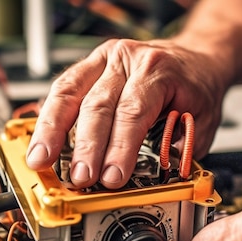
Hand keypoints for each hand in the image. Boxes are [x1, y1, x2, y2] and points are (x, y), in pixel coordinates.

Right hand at [25, 38, 228, 188]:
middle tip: (79, 179)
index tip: (111, 178)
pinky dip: (49, 117)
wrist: (195, 59)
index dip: (119, 148)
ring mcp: (104, 59)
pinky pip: (62, 90)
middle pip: (97, 105)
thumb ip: (180, 149)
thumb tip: (157, 180)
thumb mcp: (201, 120)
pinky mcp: (89, 66)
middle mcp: (127, 59)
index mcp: (158, 70)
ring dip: (51, 131)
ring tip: (41, 160)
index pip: (133, 112)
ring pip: (68, 93)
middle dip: (85, 147)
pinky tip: (40, 138)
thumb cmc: (196, 87)